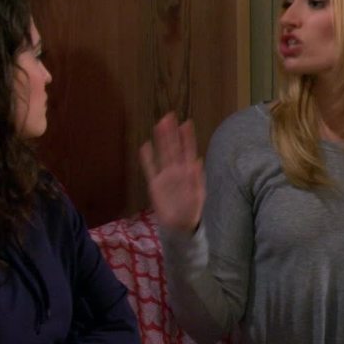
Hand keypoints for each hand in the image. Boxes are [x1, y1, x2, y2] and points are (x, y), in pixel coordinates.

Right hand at [139, 113, 204, 233]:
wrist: (180, 226)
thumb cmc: (192, 211)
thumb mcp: (198, 196)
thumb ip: (197, 179)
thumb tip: (198, 161)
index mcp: (189, 172)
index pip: (188, 150)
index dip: (187, 137)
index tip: (186, 123)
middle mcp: (177, 170)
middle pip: (173, 148)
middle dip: (171, 133)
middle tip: (169, 116)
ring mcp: (165, 176)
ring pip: (162, 154)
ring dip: (160, 140)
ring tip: (158, 125)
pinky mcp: (154, 185)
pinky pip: (150, 168)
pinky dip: (147, 158)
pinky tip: (145, 146)